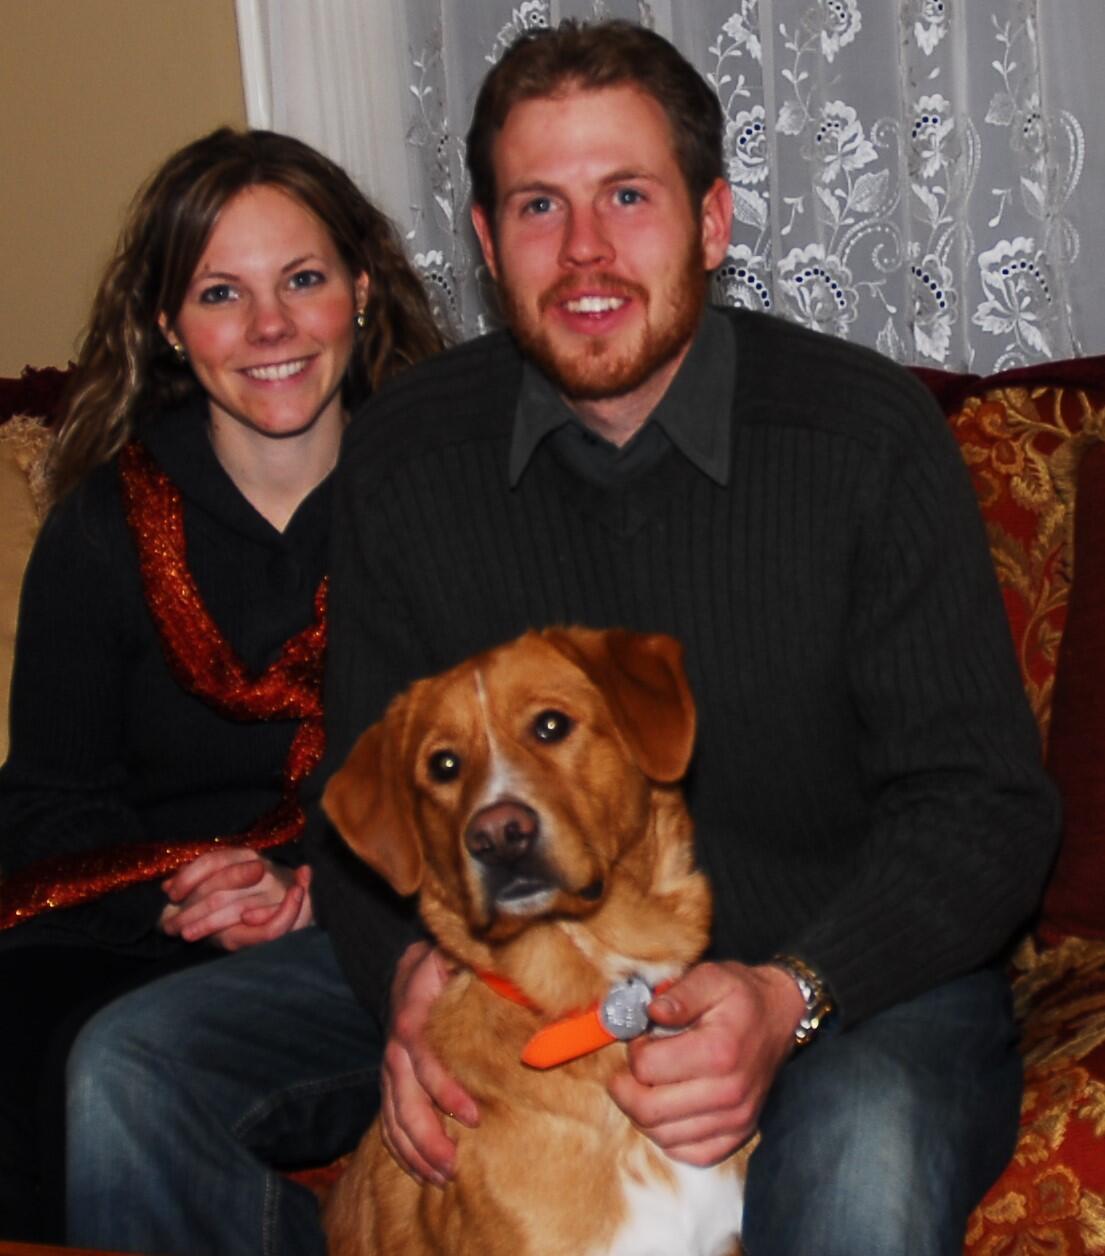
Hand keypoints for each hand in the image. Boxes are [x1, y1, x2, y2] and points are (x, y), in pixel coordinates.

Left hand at [158, 850, 312, 950]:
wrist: (295, 893)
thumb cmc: (251, 887)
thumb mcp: (226, 876)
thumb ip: (198, 879)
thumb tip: (166, 886)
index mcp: (243, 855)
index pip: (212, 861)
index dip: (188, 878)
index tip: (171, 895)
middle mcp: (260, 868)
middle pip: (218, 889)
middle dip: (190, 910)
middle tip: (169, 926)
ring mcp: (273, 891)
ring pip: (234, 908)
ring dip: (206, 924)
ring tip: (185, 934)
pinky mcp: (283, 912)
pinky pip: (264, 923)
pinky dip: (244, 926)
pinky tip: (223, 937)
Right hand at [380, 941, 478, 1185]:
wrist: (415, 963)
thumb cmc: (453, 963)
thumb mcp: (469, 958)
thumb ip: (496, 977)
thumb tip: (539, 1003)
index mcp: (415, 1007)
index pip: (422, 1052)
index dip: (443, 1086)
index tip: (472, 1115)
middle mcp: (396, 1038)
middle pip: (403, 1092)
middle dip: (426, 1134)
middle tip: (453, 1166)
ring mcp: (390, 1060)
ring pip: (392, 1111)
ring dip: (413, 1148)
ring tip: (440, 1176)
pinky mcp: (391, 1077)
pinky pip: (387, 1117)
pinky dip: (400, 1147)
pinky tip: (420, 1170)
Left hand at [608, 960, 803, 1165]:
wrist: (779, 1017)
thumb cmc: (740, 996)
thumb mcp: (711, 977)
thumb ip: (678, 995)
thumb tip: (649, 1013)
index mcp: (718, 1051)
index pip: (647, 1068)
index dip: (634, 1051)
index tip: (641, 1038)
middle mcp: (729, 1093)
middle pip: (649, 1110)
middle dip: (624, 1089)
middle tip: (626, 1071)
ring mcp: (736, 1119)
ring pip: (663, 1136)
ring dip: (642, 1113)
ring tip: (646, 1086)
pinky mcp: (738, 1135)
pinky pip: (690, 1154)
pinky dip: (668, 1137)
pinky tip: (666, 1110)